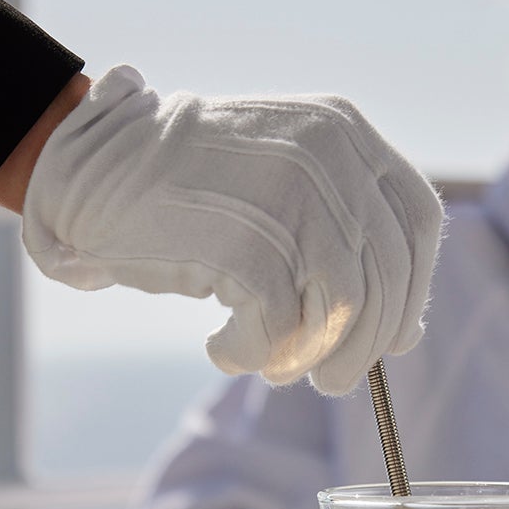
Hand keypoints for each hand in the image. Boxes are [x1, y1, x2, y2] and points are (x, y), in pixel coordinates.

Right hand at [20, 66, 443, 395]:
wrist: (91, 168)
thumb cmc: (186, 188)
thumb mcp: (281, 174)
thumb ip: (344, 228)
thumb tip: (405, 329)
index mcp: (343, 130)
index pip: (416, 220)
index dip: (413, 289)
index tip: (394, 335)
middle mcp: (328, 156)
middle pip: (385, 277)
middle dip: (362, 345)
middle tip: (328, 378)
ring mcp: (289, 200)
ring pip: (341, 314)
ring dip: (307, 357)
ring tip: (270, 363)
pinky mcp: (246, 250)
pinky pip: (277, 334)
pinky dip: (251, 356)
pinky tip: (223, 348)